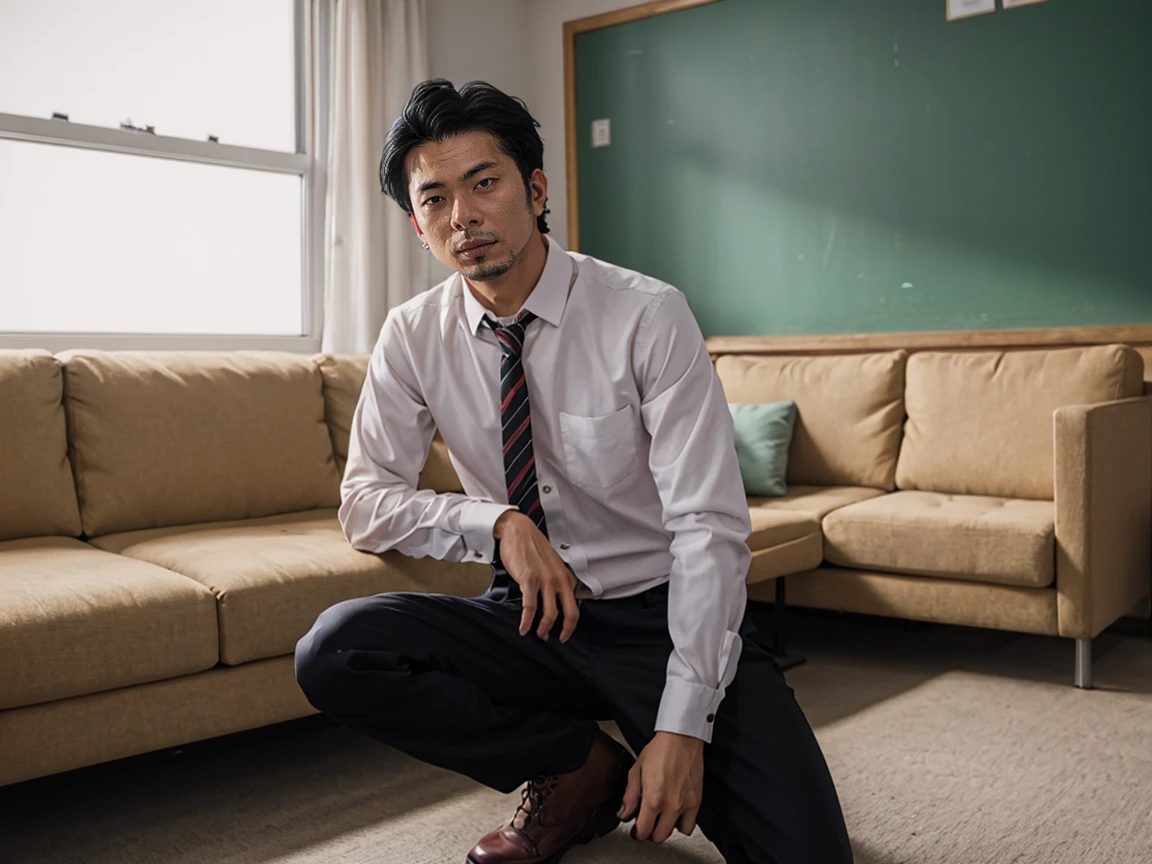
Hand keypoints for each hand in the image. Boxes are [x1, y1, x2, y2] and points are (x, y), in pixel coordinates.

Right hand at [493, 510, 579, 641]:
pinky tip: (523, 627)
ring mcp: (545, 580)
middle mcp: (558, 579)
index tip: (565, 632)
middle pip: (570, 613)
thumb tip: (554, 599)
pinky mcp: (529, 579)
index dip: (571, 623)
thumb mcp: (551, 564)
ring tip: (539, 634)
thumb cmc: (531, 546)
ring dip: (544, 628)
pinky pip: (530, 606)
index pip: (575, 605)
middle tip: (558, 639)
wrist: (517, 530)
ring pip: (550, 613)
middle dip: (565, 630)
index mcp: (565, 576)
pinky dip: (527, 621)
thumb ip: (555, 580)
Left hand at [618, 731, 704, 842]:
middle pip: (659, 837)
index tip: (636, 831)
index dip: (637, 833)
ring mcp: (686, 805)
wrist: (681, 739)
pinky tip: (675, 813)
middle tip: (648, 824)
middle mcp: (671, 805)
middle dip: (651, 833)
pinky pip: (690, 825)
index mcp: (653, 799)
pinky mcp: (696, 801)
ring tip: (662, 817)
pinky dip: (682, 823)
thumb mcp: (637, 770)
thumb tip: (624, 813)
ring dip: (667, 828)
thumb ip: (629, 795)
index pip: (644, 831)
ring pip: (675, 833)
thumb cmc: (660, 750)